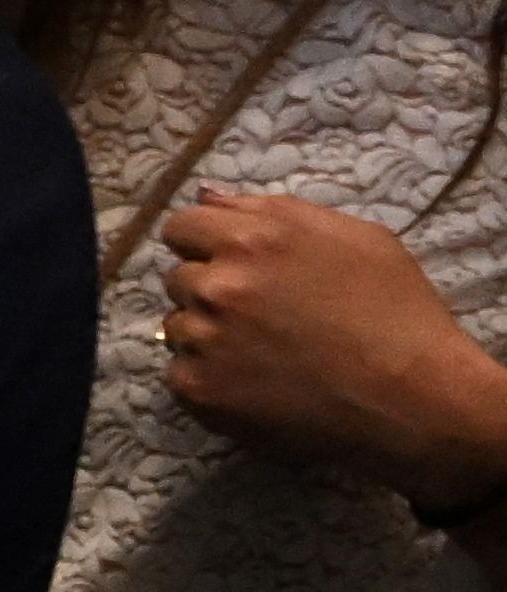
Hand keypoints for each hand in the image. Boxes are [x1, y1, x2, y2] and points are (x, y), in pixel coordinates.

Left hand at [161, 185, 506, 506]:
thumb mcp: (356, 238)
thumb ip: (270, 210)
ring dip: (208, 334)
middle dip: (211, 289)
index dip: (206, 245)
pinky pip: (181, 373)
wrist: (414, 396)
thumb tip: (206, 195)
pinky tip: (257, 382)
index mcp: (252, 239)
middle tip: (263, 314)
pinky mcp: (200, 389)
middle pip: (179, 278)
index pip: (182, 228)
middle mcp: (217, 285)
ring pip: (177, 327)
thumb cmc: (396, 311)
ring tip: (266, 351)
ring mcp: (204, 340)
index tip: (232, 264)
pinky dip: (210, 377)